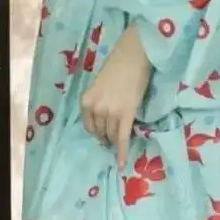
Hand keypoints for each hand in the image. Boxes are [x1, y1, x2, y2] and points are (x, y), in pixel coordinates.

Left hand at [81, 27, 150, 168]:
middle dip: (105, 135)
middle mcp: (95, 108)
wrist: (133, 56)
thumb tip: (105, 114)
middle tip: (113, 138)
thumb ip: (99, 100)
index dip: (96, 130)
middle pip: (100, 131)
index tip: (102, 134)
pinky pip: (122, 138)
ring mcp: (110, 113)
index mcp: (86, 100)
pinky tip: (122, 163)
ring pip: (111, 135)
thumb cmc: (117, 65)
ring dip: (114, 141)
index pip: (88, 124)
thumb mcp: (100, 85)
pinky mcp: (125, 115)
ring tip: (119, 145)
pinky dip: (122, 152)